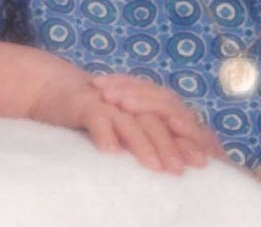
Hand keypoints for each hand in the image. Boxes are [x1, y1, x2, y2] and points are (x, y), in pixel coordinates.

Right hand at [30, 73, 221, 173]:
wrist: (58, 90)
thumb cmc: (97, 115)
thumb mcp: (125, 126)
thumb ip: (146, 139)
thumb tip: (177, 164)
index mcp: (143, 106)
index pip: (171, 122)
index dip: (187, 141)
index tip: (202, 164)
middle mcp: (130, 102)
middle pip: (156, 123)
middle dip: (170, 146)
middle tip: (181, 170)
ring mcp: (110, 102)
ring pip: (131, 122)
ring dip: (144, 144)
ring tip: (155, 167)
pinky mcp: (86, 104)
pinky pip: (98, 119)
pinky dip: (106, 134)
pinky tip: (112, 152)